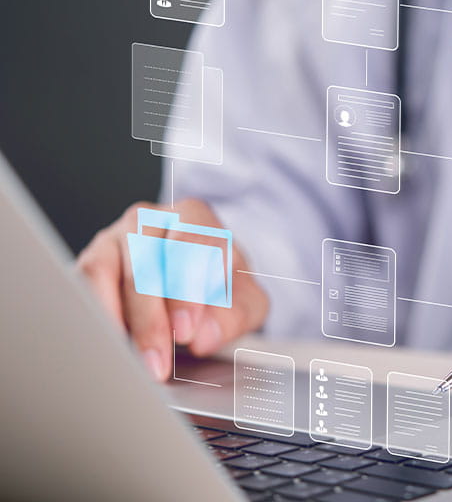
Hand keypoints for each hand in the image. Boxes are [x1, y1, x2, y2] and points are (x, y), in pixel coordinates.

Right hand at [77, 199, 267, 380]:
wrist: (197, 281)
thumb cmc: (221, 286)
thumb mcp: (245, 300)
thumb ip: (236, 314)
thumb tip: (204, 335)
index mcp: (194, 218)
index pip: (191, 242)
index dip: (186, 290)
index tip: (184, 332)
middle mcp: (149, 220)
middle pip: (143, 259)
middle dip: (150, 318)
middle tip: (158, 362)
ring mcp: (112, 238)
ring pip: (102, 270)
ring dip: (114, 320)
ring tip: (131, 361)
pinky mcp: (87, 262)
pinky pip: (79, 286)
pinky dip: (92, 318)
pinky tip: (108, 346)